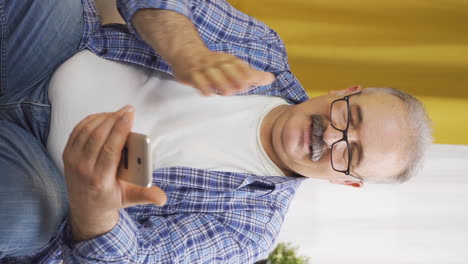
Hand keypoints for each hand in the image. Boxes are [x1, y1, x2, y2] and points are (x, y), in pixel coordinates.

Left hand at [62, 105, 166, 241]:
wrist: (85, 207)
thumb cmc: (111, 198)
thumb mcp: (130, 199)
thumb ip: (146, 196)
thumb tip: (162, 198)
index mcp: (100, 180)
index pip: (110, 150)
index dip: (120, 130)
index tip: (130, 116)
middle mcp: (83, 169)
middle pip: (99, 136)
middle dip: (115, 119)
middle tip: (128, 110)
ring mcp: (72, 160)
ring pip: (88, 130)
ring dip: (105, 117)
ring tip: (119, 113)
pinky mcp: (67, 153)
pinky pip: (79, 130)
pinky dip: (92, 120)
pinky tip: (105, 117)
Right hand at [172, 49, 275, 95]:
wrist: (186, 52)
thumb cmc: (213, 63)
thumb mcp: (232, 65)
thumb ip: (251, 74)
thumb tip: (271, 79)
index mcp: (227, 60)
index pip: (238, 65)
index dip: (245, 72)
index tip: (253, 81)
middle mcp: (216, 62)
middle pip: (226, 68)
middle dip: (234, 77)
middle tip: (244, 88)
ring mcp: (203, 67)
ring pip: (212, 74)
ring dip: (220, 82)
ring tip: (228, 93)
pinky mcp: (191, 74)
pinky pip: (196, 79)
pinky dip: (202, 86)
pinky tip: (208, 94)